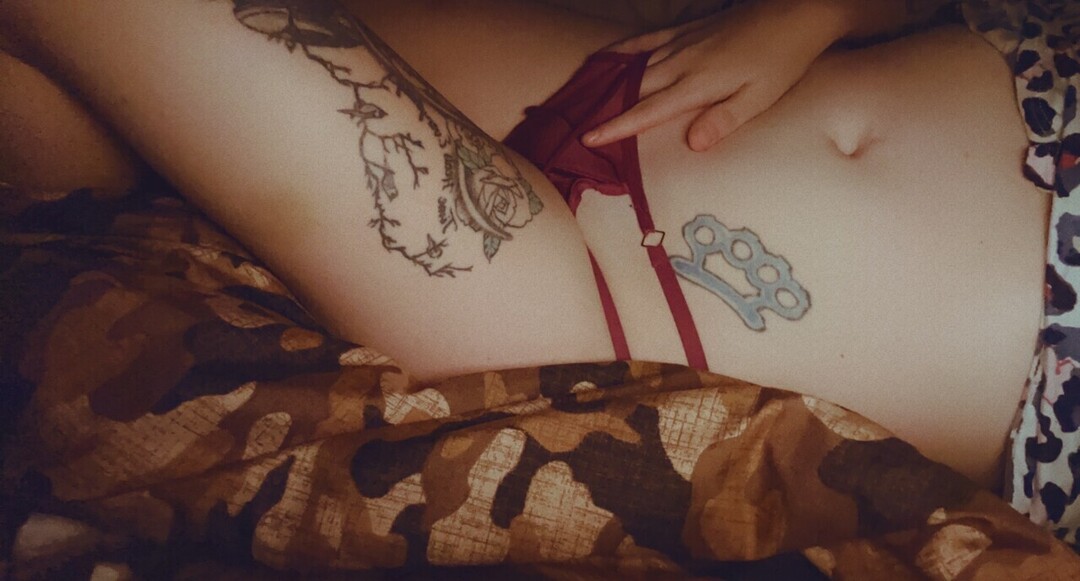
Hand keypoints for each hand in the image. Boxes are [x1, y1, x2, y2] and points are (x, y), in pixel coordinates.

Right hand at [582, 0, 849, 150]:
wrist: (797, 12)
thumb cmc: (782, 61)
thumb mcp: (760, 98)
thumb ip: (724, 120)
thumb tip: (692, 143)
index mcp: (698, 85)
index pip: (647, 111)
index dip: (616, 126)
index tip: (588, 138)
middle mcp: (682, 63)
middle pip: (632, 89)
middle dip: (601, 108)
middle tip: (572, 126)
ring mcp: (682, 43)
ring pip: (634, 66)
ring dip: (607, 85)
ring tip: (580, 102)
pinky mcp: (688, 29)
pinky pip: (647, 39)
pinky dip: (623, 51)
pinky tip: (606, 58)